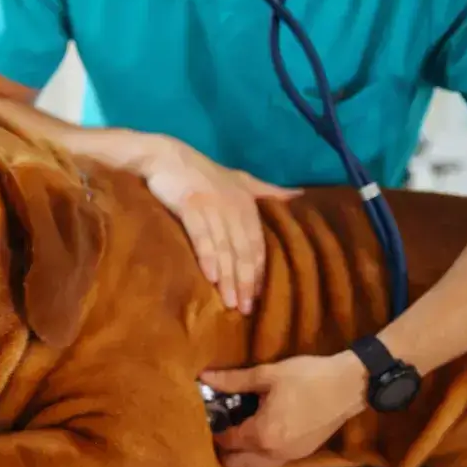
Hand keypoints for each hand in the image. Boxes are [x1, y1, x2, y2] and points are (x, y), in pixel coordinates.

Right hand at [139, 134, 300, 313]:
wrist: (165, 157)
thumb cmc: (202, 173)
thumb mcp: (240, 180)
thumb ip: (268, 192)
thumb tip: (301, 196)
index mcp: (247, 204)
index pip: (257, 244)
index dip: (258, 271)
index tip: (258, 296)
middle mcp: (234, 206)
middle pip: (244, 250)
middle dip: (246, 281)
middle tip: (246, 309)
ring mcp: (213, 206)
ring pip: (225, 248)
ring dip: (229, 277)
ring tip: (230, 302)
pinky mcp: (191, 205)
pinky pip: (202, 235)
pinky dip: (208, 256)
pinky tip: (211, 276)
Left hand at [202, 351, 368, 466]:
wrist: (349, 386)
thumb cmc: (308, 377)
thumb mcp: (268, 375)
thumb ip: (233, 380)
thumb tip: (204, 378)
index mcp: (262, 435)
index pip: (226, 441)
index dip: (213, 428)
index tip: (209, 414)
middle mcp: (273, 454)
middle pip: (236, 463)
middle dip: (223, 448)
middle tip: (221, 425)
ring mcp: (289, 458)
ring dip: (241, 455)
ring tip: (237, 430)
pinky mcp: (301, 455)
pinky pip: (270, 462)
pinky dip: (258, 455)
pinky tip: (259, 433)